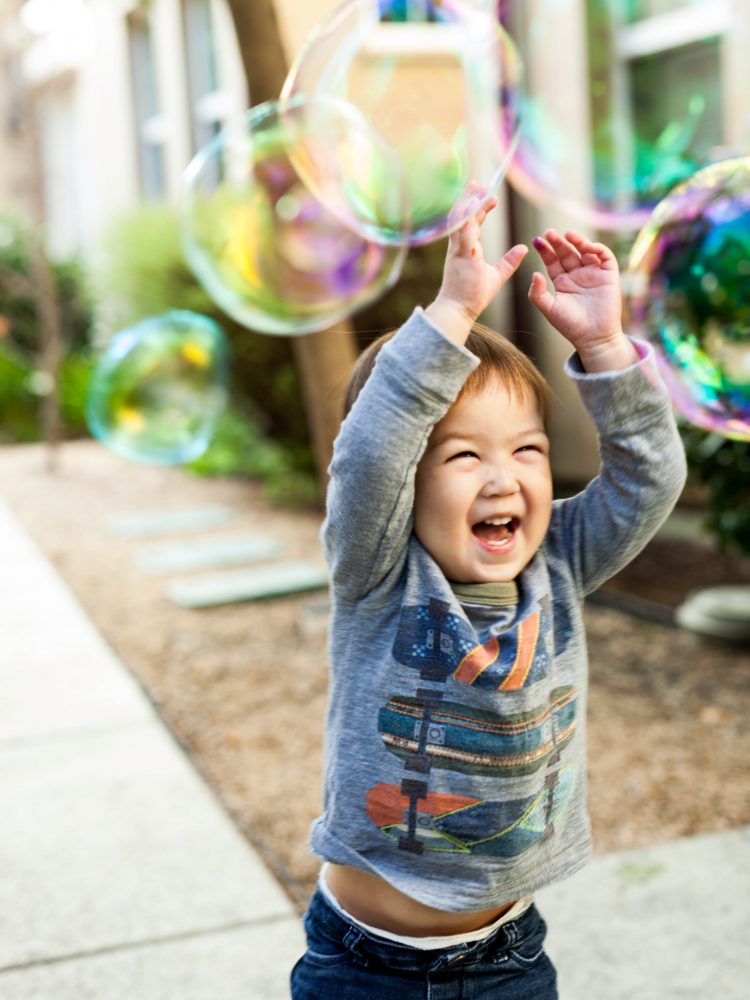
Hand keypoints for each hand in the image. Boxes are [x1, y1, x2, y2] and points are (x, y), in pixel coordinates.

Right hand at [425, 186, 527, 345]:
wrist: (458, 310)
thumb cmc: (472, 296)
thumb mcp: (497, 275)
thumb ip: (509, 261)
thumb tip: (523, 248)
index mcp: (466, 250)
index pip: (472, 224)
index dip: (480, 209)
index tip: (491, 198)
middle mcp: (459, 246)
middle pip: (463, 216)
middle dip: (470, 198)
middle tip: (479, 183)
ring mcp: (458, 249)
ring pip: (460, 219)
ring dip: (467, 202)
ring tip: (475, 187)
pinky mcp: (460, 254)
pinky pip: (462, 231)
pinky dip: (466, 217)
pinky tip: (473, 205)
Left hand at [529, 230, 636, 371]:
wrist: (594, 338)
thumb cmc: (570, 326)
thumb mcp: (549, 309)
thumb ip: (537, 293)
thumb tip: (534, 273)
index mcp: (562, 282)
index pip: (552, 261)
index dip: (545, 251)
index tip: (537, 241)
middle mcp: (577, 275)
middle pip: (567, 253)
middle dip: (558, 242)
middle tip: (549, 233)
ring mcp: (593, 274)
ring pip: (585, 251)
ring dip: (577, 241)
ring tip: (567, 235)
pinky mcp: (609, 275)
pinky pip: (605, 257)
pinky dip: (598, 249)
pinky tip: (587, 246)